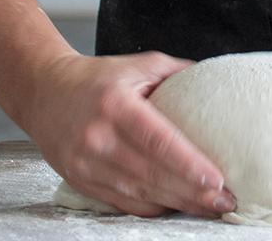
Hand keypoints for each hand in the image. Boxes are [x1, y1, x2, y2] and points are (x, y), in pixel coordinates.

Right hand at [23, 50, 235, 218]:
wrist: (45, 93)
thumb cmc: (97, 78)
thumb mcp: (137, 64)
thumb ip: (176, 73)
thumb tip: (215, 84)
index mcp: (116, 105)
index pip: (158, 140)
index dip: (188, 164)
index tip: (217, 178)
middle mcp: (99, 138)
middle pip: (152, 174)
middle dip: (192, 191)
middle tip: (226, 199)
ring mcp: (87, 165)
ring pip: (139, 194)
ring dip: (177, 204)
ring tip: (210, 206)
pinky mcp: (81, 183)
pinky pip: (122, 203)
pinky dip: (152, 207)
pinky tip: (176, 206)